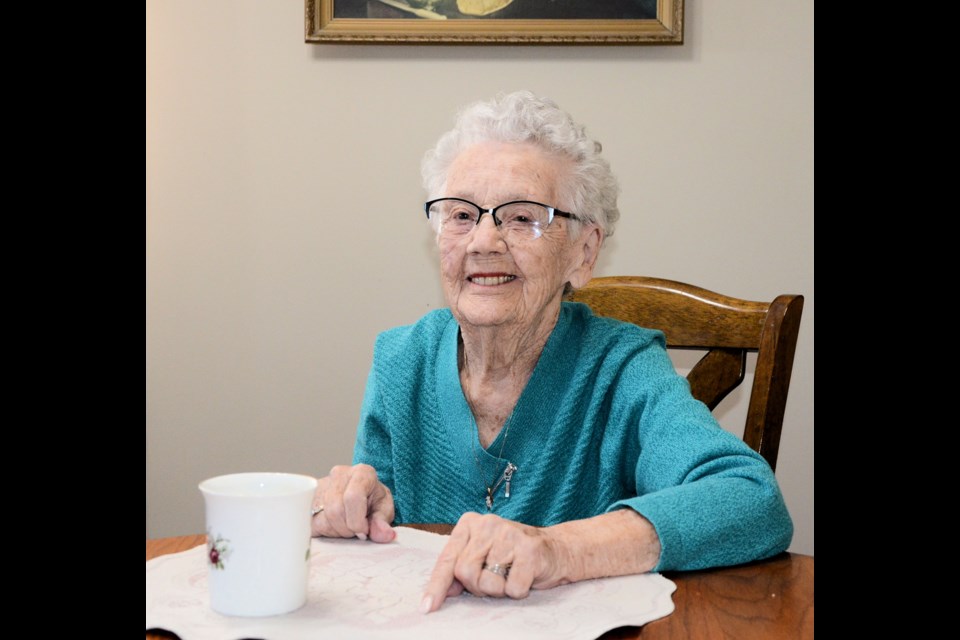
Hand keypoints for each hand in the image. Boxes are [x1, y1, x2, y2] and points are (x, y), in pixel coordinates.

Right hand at [311, 463, 395, 542]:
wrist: (359, 495)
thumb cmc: (373, 501)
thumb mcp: (384, 510)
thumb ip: (382, 523)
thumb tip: (385, 535)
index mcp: (362, 473)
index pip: (353, 497)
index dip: (357, 521)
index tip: (363, 532)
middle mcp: (339, 474)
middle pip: (335, 510)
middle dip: (347, 529)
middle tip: (356, 532)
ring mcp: (321, 484)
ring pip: (322, 518)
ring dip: (336, 531)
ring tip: (347, 527)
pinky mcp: (308, 497)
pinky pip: (312, 523)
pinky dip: (325, 531)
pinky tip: (335, 526)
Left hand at [419, 512, 567, 612]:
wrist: (559, 550)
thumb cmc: (516, 557)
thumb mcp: (484, 556)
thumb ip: (462, 568)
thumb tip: (445, 590)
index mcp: (471, 523)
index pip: (448, 559)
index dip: (436, 586)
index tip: (427, 607)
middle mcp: (488, 524)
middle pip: (465, 572)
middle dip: (478, 586)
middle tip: (496, 578)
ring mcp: (509, 534)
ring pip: (487, 583)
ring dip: (500, 589)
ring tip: (512, 574)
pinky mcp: (529, 550)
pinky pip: (512, 589)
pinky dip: (519, 591)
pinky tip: (527, 576)